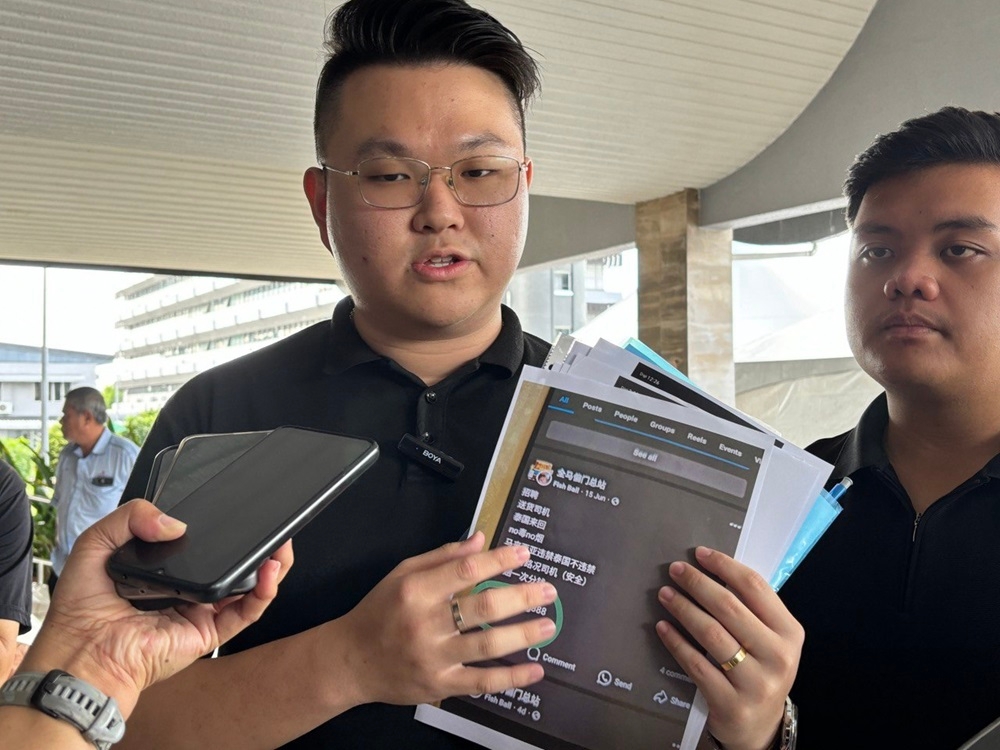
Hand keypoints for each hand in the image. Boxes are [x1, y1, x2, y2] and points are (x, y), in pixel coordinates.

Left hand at [21, 499, 289, 717]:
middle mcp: (186, 590)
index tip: (237, 511)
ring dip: (271, 565)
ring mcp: (201, 612)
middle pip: (233, 565)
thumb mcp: (97, 543)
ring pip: (249, 587)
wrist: (81, 654)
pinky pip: (246, 611)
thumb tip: (176, 524)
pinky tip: (268, 571)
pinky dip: (264, 592)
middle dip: (258, 545)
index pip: (202, 544)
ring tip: (280, 545)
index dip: (222, 529)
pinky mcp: (209, 632)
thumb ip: (131, 517)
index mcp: (163, 569)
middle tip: (270, 526)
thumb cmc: (81, 609)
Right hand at [333, 532, 556, 706]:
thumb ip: (442, 557)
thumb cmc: (379, 611)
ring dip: (523, 634)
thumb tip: (481, 541)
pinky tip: (535, 670)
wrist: (350, 660)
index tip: (525, 554)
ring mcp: (433, 656)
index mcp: (416, 590)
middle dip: (521, 597)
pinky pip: (481, 681)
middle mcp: (425, 623)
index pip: (466, 570)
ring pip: (487, 644)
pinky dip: (511, 678)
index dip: (499, 560)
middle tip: (548, 591)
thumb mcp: (402, 574)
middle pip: (482, 607)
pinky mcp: (439, 684)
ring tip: (548, 625)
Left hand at [656, 547, 801, 749]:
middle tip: (675, 570)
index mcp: (789, 632)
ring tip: (664, 594)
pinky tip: (662, 627)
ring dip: (683, 609)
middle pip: (730, 608)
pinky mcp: (731, 703)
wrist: (759, 726)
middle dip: (698, 584)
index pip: (755, 587)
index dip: (724, 566)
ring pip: (711, 634)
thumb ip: (750, 609)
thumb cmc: (759, 670)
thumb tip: (710, 569)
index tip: (700, 553)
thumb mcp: (768, 639)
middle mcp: (778, 656)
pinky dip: (676, 642)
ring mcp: (756, 683)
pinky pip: (696, 665)